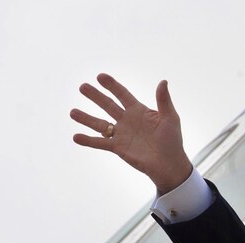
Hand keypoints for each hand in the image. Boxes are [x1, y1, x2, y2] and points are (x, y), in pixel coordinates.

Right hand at [71, 74, 192, 194]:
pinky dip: (88, 140)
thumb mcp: (170, 118)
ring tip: (72, 112)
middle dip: (95, 96)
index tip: (100, 77)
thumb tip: (163, 81)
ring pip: (100, 124)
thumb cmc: (173, 141)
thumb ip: (164, 100)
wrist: (169, 164)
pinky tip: (75, 137)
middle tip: (82, 87)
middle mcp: (127, 120)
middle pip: (107, 105)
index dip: (112, 85)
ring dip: (86, 118)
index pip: (122, 94)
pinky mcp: (118, 148)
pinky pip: (100, 143)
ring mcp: (121, 134)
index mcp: (139, 110)